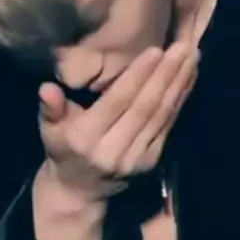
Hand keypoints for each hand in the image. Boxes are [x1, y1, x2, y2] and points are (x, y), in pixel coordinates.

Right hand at [38, 42, 198, 204]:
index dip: (137, 77)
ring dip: (179, 85)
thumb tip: (47, 88)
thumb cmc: (63, 150)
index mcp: (87, 138)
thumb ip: (51, 108)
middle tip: (183, 46)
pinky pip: (168, 126)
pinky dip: (180, 100)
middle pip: (145, 107)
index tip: (156, 50)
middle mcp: (114, 150)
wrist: (79, 192)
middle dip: (166, 75)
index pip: (117, 102)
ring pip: (161, 116)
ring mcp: (136, 159)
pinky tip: (188, 78)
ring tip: (192, 56)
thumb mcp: (50, 129)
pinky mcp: (151, 162)